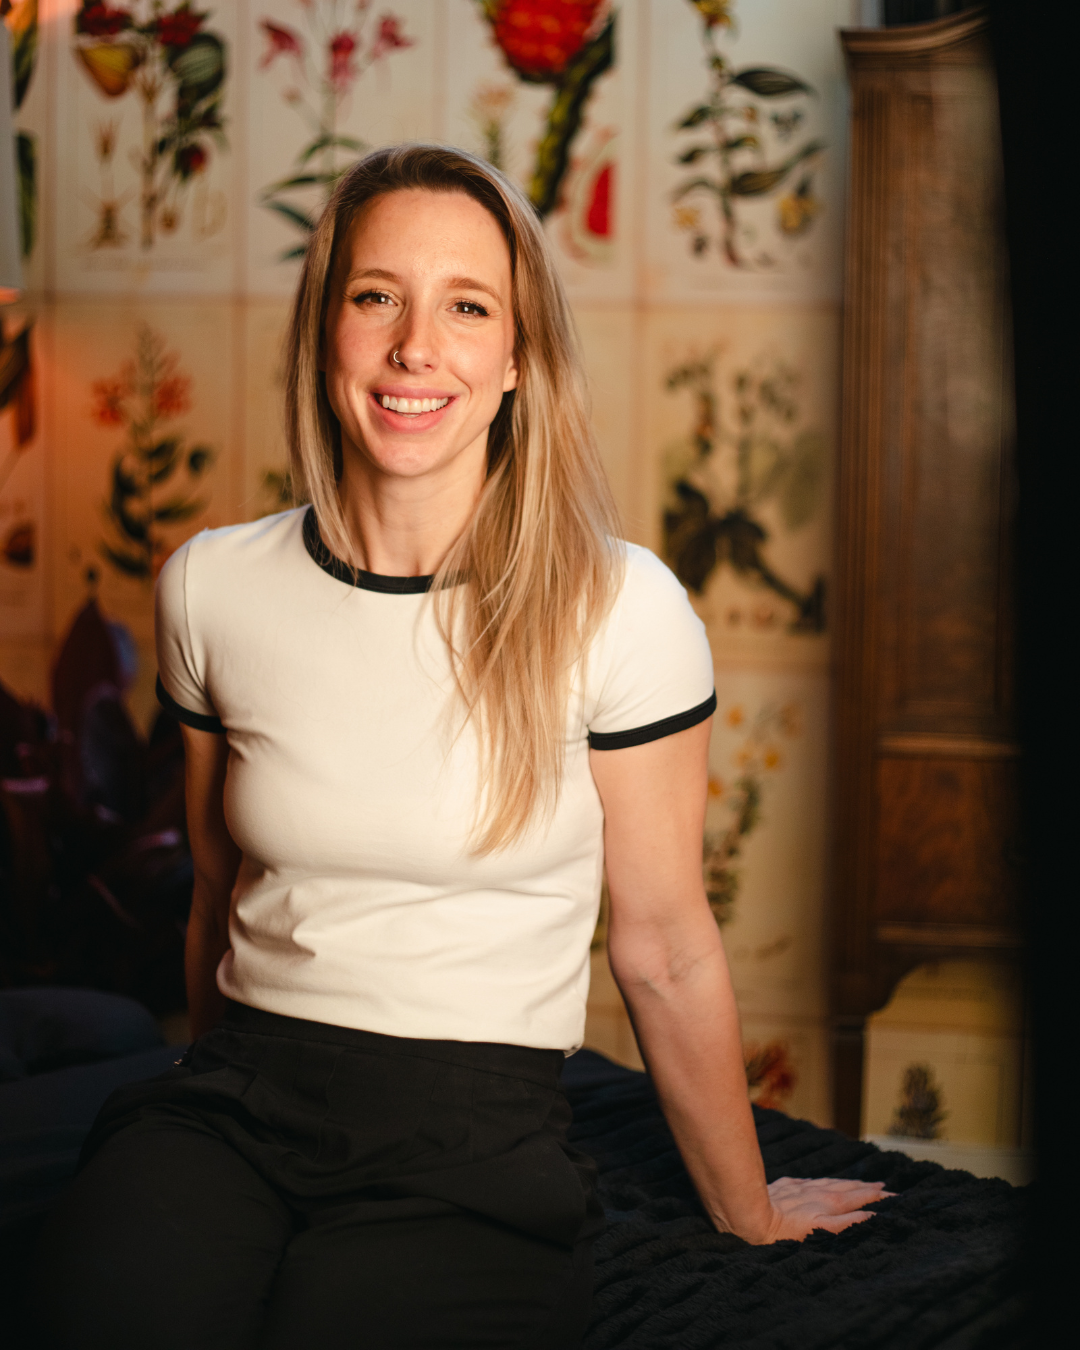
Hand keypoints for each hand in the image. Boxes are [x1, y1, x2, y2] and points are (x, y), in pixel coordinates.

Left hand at [754, 1176, 893, 1243]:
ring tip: (863, 1183)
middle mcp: (818, 1193)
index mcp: (829, 1205)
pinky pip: (812, 1182)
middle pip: (848, 1189)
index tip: (895, 1196)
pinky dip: (826, 1182)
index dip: (877, 1198)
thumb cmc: (783, 1231)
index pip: (859, 1200)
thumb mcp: (820, 1230)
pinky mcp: (787, 1186)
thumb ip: (847, 1221)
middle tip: (885, 1188)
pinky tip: (827, 1182)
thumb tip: (871, 1213)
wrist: (750, 1215)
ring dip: (849, 1183)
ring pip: (831, 1183)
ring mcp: (802, 1189)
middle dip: (867, 1189)